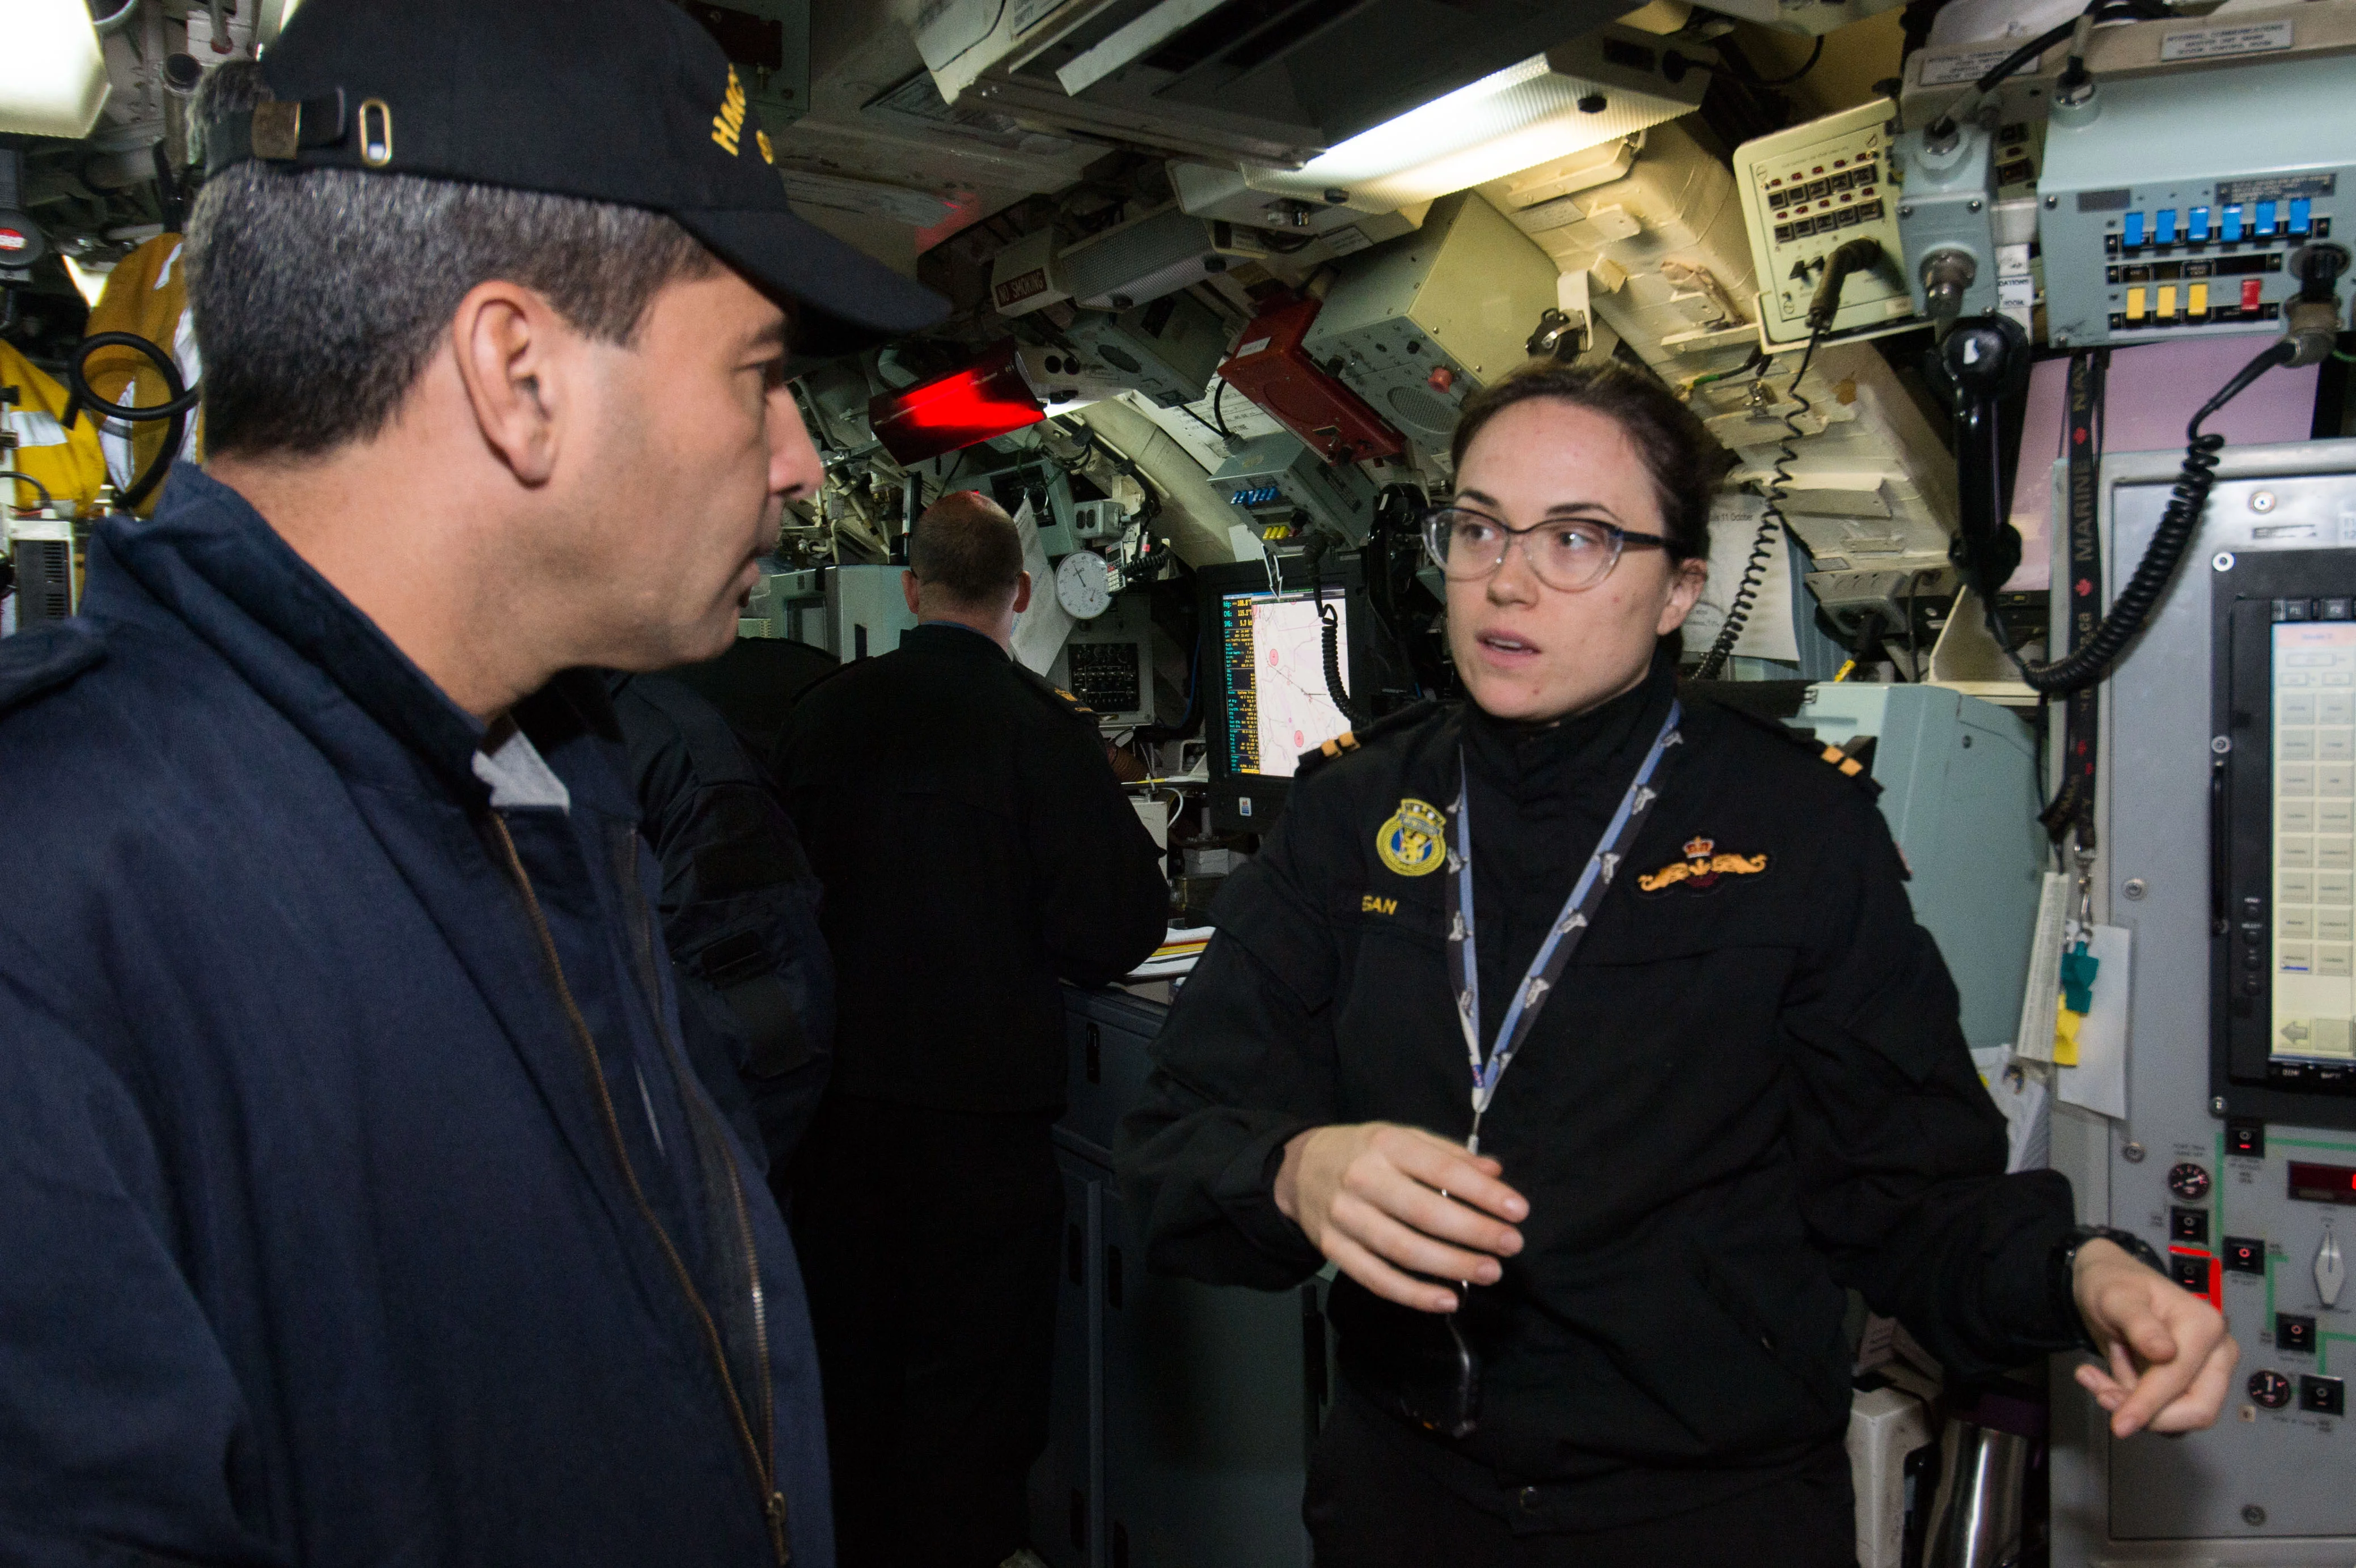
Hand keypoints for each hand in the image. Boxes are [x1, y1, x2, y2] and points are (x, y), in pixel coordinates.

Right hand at [1273, 1122, 1526, 1313]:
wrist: (1297, 1169)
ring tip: (1489, 1272)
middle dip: (1474, 1232)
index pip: (1441, 1169)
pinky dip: (1413, 1294)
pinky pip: (1376, 1278)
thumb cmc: (1364, 1153)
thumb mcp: (1403, 1138)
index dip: (1482, 1193)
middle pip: (1424, 1212)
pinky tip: (1448, 1299)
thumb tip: (1495, 1174)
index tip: (1519, 1210)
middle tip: (1511, 1245)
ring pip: (1402, 1249)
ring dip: (1451, 1265)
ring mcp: (1344, 1217)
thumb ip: (1449, 1155)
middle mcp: (1362, 1179)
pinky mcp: (1332, 1249)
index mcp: (1386, 1145)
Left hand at [2072, 1238, 2238, 1436]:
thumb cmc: (2115, 1285)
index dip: (2149, 1405)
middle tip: (2102, 1396)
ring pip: (2178, 1415)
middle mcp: (2217, 1353)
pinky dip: (2134, 1404)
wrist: (2108, 1284)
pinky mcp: (2190, 1385)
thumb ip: (2139, 1324)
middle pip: (2197, 1409)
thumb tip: (2167, 1354)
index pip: (2180, 1379)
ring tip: (2095, 1379)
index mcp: (2205, 1326)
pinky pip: (2166, 1412)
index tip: (2119, 1425)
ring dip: (2134, 1405)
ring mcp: (2208, 1372)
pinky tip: (2105, 1380)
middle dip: (2148, 1413)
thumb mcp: (2117, 1298)